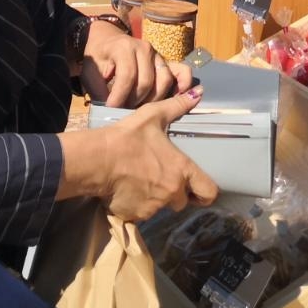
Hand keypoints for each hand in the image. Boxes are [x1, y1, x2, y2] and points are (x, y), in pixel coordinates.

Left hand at [83, 20, 190, 107]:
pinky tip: (175, 97)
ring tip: (139, 107)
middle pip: (146, 81)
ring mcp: (158, 54)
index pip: (127, 75)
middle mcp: (144, 48)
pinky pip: (181, 71)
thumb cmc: (97, 57)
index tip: (111, 108)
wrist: (105, 40)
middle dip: (134, 101)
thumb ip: (99, 90)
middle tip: (123, 110)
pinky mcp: (166, 61)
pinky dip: (183, 84)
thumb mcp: (90, 72)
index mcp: (124, 47)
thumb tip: (112, 110)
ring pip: (164, 80)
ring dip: (153, 99)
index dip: (120, 96)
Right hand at [102, 88, 218, 221]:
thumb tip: (199, 92)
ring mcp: (154, 207)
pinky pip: (141, 212)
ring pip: (161, 207)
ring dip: (155, 198)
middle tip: (161, 179)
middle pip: (183, 201)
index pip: (209, 192)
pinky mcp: (136, 215)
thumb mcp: (153, 116)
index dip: (205, 192)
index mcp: (182, 170)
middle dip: (175, 193)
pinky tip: (127, 190)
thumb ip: (178, 106)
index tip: (198, 189)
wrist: (98, 160)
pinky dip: (137, 204)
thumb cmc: (129, 137)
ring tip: (140, 181)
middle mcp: (172, 192)